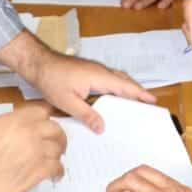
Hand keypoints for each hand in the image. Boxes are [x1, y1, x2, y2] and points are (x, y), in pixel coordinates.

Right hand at [0, 103, 66, 191]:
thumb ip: (8, 125)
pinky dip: (58, 172)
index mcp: (17, 119)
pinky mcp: (38, 171)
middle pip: (56, 130)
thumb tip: (15, 132)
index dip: (48, 119)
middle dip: (58, 137)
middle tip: (57, 144)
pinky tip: (55, 175)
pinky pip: (57, 168)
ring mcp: (37, 151)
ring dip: (57, 156)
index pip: (43, 111)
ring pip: (58, 150)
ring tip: (55, 161)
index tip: (49, 124)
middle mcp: (31, 132)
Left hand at [28, 51, 156, 132]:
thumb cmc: (51, 79)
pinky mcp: (89, 73)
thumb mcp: (68, 102)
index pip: (125, 86)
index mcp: (99, 77)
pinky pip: (108, 80)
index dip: (140, 94)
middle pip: (125, 82)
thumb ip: (87, 115)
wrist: (38, 63)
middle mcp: (100, 72)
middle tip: (149, 104)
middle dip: (137, 92)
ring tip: (135, 103)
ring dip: (127, 90)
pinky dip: (116, 89)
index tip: (153, 100)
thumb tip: (102, 128)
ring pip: (117, 80)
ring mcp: (95, 71)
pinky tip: (112, 99)